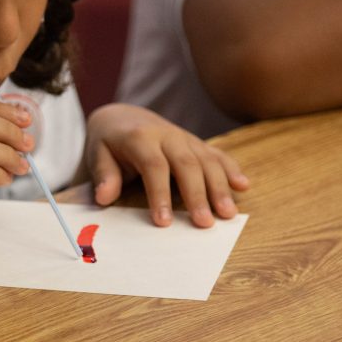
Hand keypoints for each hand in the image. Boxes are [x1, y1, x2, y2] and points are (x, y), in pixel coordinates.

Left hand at [85, 103, 249, 227]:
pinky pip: (217, 154)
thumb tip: (104, 197)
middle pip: (187, 164)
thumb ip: (104, 175)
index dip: (160, 194)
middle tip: (204, 223)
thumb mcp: (98, 154)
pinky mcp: (196, 143)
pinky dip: (231, 169)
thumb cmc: (109, 143)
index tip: (164, 222)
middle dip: (198, 195)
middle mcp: (167, 135)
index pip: (154, 166)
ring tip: (228, 213)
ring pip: (207, 160)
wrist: (122, 117)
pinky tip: (243, 186)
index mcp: (141, 138)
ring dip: (220, 187)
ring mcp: (185, 138)